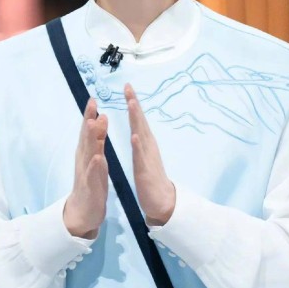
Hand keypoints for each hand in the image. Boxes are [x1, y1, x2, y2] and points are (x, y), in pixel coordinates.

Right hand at [63, 97, 108, 238]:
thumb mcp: (96, 156)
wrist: (84, 210)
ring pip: (87, 152)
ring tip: (93, 124)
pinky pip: (92, 174)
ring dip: (90, 138)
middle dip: (88, 120)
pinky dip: (94, 165)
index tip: (93, 98)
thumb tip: (100, 118)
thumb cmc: (92, 182)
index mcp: (88, 152)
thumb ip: (98, 139)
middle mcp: (84, 159)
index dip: (90, 114)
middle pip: (86, 137)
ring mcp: (86, 172)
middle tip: (92, 103)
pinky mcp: (90, 186)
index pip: (89, 130)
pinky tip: (97, 157)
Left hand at [124, 83, 175, 225]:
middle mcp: (148, 145)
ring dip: (136, 119)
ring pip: (141, 134)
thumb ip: (141, 141)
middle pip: (140, 121)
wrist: (162, 200)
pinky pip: (141, 156)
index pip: (138, 119)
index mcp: (145, 142)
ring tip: (131, 103)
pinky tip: (134, 136)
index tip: (127, 86)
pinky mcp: (145, 170)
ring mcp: (147, 157)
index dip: (133, 103)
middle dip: (134, 103)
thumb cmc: (151, 178)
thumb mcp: (144, 155)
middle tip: (128, 87)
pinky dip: (138, 145)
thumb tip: (138, 128)